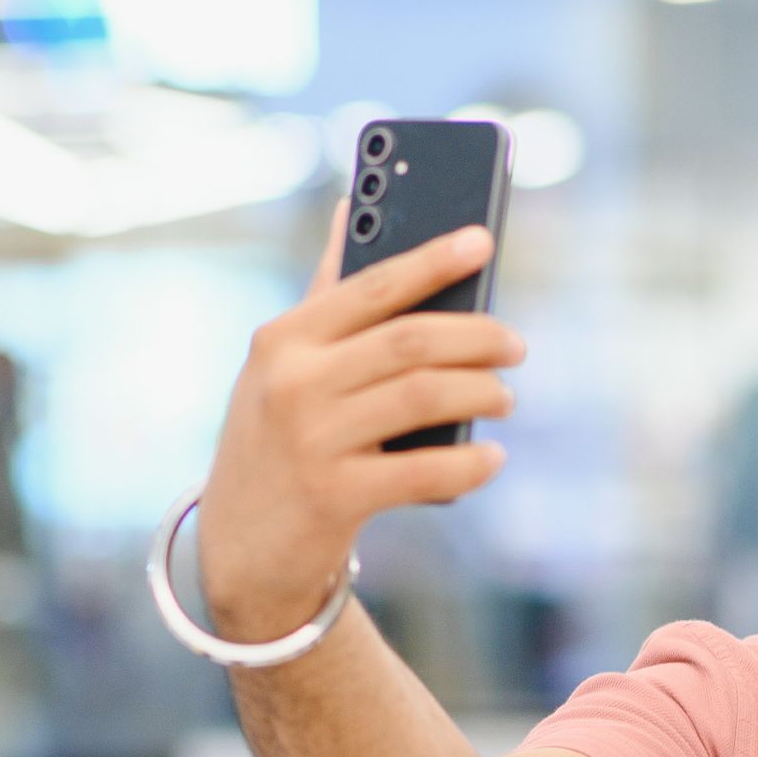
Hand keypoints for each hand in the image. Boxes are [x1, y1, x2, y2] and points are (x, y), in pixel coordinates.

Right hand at [198, 205, 521, 641]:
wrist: (242, 549)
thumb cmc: (277, 440)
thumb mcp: (284, 365)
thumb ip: (326, 293)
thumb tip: (352, 206)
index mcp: (284, 339)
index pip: (372, 286)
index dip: (433, 260)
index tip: (483, 241)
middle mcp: (292, 383)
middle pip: (410, 341)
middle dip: (477, 337)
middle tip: (515, 345)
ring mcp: (311, 440)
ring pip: (424, 395)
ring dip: (481, 393)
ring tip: (505, 398)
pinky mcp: (334, 497)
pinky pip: (424, 471)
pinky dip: (470, 463)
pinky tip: (492, 458)